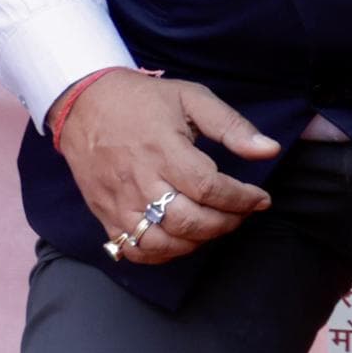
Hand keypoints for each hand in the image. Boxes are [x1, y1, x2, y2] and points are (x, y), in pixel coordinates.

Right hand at [54, 69, 276, 264]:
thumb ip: (231, 126)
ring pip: (162, 241)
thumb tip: (268, 149)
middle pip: (188, 220)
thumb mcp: (191, 98)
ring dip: (196, 241)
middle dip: (225, 223)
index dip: (242, 199)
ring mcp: (119, 202)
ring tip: (212, 225)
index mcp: (163, 150)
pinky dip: (161, 254)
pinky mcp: (105, 213)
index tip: (260, 199)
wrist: (83, 104)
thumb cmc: (141, 101)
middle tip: (240, 213)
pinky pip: (134, 249)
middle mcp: (140, 180)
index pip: (209, 188)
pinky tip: (180, 240)